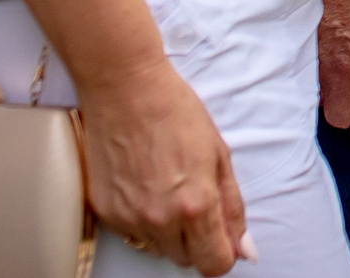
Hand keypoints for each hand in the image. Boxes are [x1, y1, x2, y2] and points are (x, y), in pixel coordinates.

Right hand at [77, 56, 248, 273]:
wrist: (125, 89)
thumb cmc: (176, 112)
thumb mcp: (219, 155)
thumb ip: (232, 207)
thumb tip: (244, 249)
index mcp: (196, 204)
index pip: (214, 263)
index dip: (223, 254)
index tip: (224, 240)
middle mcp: (160, 218)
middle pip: (186, 260)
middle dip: (198, 241)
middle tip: (196, 203)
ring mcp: (128, 218)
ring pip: (157, 249)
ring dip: (169, 232)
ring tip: (169, 189)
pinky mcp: (105, 212)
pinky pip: (132, 234)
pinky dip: (142, 221)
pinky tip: (146, 187)